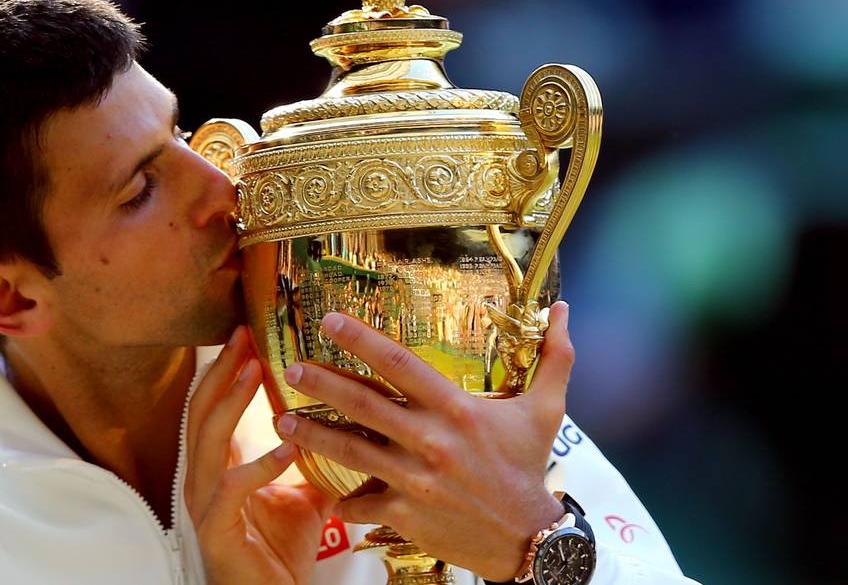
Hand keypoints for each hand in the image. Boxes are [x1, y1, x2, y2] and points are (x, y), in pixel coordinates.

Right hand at [185, 325, 334, 584]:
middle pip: (201, 411)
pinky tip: (286, 447)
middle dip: (222, 371)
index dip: (225, 369)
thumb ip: (316, 460)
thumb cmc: (280, 552)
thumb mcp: (305, 496)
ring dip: (231, 403)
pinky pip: (232, 490)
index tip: (248, 334)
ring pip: (207, 441)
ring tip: (253, 371)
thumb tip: (353, 424)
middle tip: (245, 336)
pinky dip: (258, 465)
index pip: (211, 406)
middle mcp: (203, 480)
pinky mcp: (217, 531)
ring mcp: (205, 504)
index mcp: (218, 467)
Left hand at [273, 301, 575, 581]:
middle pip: (363, 403)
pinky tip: (325, 493)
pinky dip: (343, 500)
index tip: (329, 320)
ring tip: (282, 421)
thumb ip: (554, 357)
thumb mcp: (547, 410)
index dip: (361, 339)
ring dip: (312, 434)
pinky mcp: (405, 513)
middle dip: (322, 383)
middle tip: (291, 368)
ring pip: (351, 451)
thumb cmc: (530, 468)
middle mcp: (430, 440)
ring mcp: (414, 479)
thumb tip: (565, 308)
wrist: (528, 539)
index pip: (400, 363)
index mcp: (456, 409)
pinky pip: (362, 503)